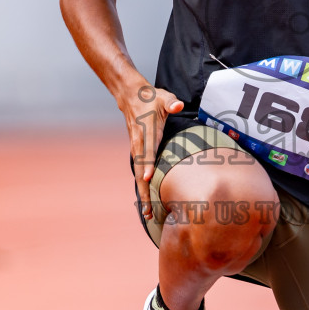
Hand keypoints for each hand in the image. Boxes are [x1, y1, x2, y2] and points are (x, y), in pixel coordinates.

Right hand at [120, 81, 182, 221]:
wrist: (130, 96)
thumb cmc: (151, 98)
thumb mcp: (163, 97)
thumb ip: (171, 102)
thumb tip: (178, 106)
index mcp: (147, 130)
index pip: (148, 149)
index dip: (148, 163)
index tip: (148, 178)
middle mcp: (139, 142)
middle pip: (141, 169)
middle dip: (144, 190)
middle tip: (148, 210)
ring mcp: (136, 147)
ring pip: (138, 174)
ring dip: (142, 193)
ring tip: (147, 213)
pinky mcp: (136, 151)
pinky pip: (139, 171)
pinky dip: (141, 186)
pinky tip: (145, 200)